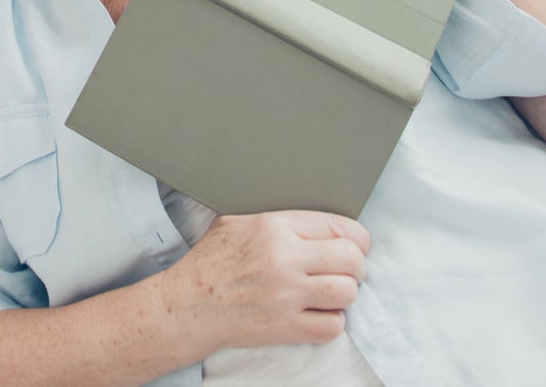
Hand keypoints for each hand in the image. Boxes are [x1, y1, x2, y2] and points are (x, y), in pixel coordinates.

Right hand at [160, 211, 367, 354]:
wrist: (189, 304)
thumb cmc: (212, 260)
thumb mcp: (238, 221)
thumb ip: (278, 217)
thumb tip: (315, 218)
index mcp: (274, 226)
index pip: (339, 226)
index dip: (356, 237)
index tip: (356, 244)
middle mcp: (284, 259)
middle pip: (351, 259)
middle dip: (356, 265)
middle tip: (348, 269)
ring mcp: (286, 296)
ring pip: (347, 292)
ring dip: (346, 293)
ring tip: (333, 291)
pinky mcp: (285, 328)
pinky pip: (332, 326)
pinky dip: (333, 321)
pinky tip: (319, 313)